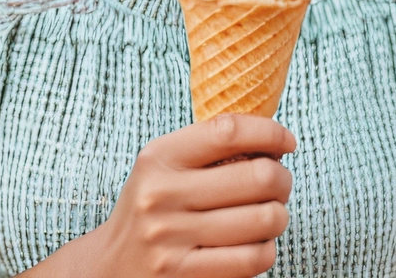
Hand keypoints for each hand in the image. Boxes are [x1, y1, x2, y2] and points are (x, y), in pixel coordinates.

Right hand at [95, 114, 295, 277]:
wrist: (108, 267)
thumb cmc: (151, 207)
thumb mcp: (164, 166)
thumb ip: (208, 148)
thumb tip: (272, 141)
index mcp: (160, 157)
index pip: (228, 131)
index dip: (269, 132)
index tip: (287, 142)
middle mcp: (162, 196)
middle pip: (257, 176)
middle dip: (282, 179)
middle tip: (280, 183)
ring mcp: (172, 240)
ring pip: (263, 219)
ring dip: (279, 215)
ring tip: (271, 214)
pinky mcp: (184, 276)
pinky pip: (252, 259)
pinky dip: (266, 250)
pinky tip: (257, 243)